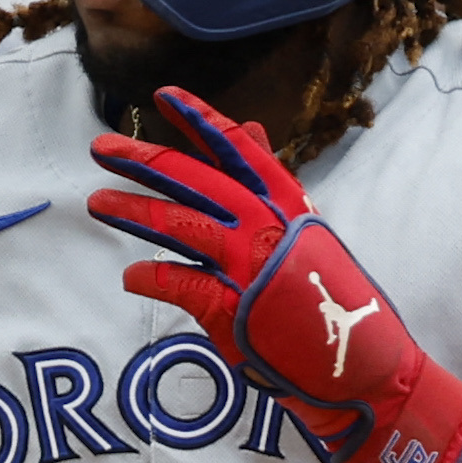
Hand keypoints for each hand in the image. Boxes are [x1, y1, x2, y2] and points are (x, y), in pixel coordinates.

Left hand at [86, 85, 461, 462]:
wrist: (365, 366)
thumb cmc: (328, 299)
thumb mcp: (304, 228)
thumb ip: (269, 180)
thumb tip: (248, 125)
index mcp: (287, 204)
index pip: (237, 151)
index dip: (199, 120)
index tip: (163, 96)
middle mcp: (269, 227)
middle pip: (198, 182)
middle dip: (146, 161)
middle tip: (101, 148)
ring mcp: (252, 268)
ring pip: (182, 226)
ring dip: (135, 211)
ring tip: (96, 202)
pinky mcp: (236, 312)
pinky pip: (182, 285)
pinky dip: (153, 278)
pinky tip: (130, 276)